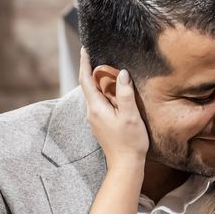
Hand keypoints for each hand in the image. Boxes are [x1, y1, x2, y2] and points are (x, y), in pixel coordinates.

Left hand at [79, 48, 148, 167]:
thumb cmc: (130, 141)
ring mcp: (95, 119)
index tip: (84, 48)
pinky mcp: (100, 123)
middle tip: (96, 53)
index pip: (85, 80)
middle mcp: (91, 112)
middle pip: (87, 85)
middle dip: (90, 68)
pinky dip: (103, 91)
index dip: (84, 63)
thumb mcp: (130, 116)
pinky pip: (98, 101)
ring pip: (93, 93)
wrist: (125, 164)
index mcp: (96, 108)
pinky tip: (112, 89)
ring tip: (105, 67)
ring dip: (97, 80)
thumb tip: (122, 73)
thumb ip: (125, 93)